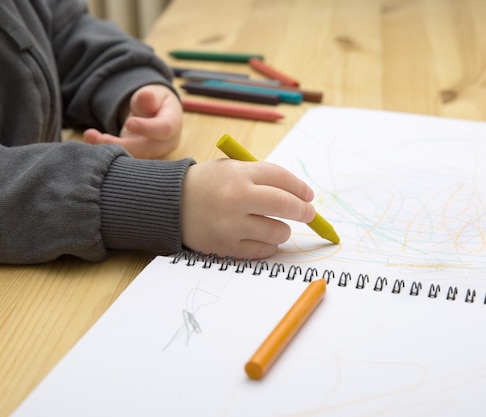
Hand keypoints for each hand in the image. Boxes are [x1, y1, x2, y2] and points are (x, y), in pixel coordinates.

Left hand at [83, 84, 181, 158]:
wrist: (156, 115)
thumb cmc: (156, 102)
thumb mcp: (154, 94)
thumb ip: (150, 96)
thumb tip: (147, 97)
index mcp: (173, 124)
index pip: (164, 129)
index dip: (147, 128)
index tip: (129, 123)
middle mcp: (165, 143)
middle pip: (147, 149)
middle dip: (122, 145)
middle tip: (98, 137)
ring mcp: (152, 154)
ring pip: (134, 157)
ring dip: (110, 150)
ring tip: (89, 136)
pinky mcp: (138, 158)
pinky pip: (125, 159)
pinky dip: (108, 152)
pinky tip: (92, 141)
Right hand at [180, 159, 315, 258]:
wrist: (171, 204)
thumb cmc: (208, 184)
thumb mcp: (232, 169)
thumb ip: (262, 177)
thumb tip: (300, 195)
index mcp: (239, 174)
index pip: (281, 179)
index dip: (300, 188)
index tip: (308, 196)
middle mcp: (236, 198)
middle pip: (285, 204)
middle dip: (303, 211)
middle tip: (309, 214)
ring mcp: (231, 224)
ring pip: (277, 231)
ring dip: (283, 230)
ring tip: (277, 226)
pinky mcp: (226, 246)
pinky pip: (262, 250)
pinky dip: (268, 244)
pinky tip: (262, 237)